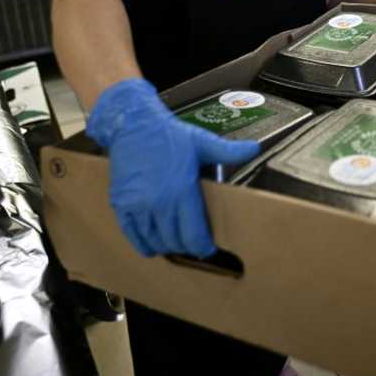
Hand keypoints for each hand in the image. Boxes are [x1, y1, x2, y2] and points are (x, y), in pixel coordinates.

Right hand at [87, 78, 259, 257]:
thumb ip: (229, 151)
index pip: (194, 235)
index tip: (208, 249)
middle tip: (194, 244)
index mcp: (182, 191)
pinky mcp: (121, 205)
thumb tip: (255, 149)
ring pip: (155, 241)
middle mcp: (159, 203)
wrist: (134, 126)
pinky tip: (152, 247)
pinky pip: (132, 236)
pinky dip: (144, 245)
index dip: (203, 247)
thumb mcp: (202, 142)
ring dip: (167, 246)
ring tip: (176, 243)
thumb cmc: (170, 136)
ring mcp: (137, 206)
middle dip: (187, 246)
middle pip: (175, 241)